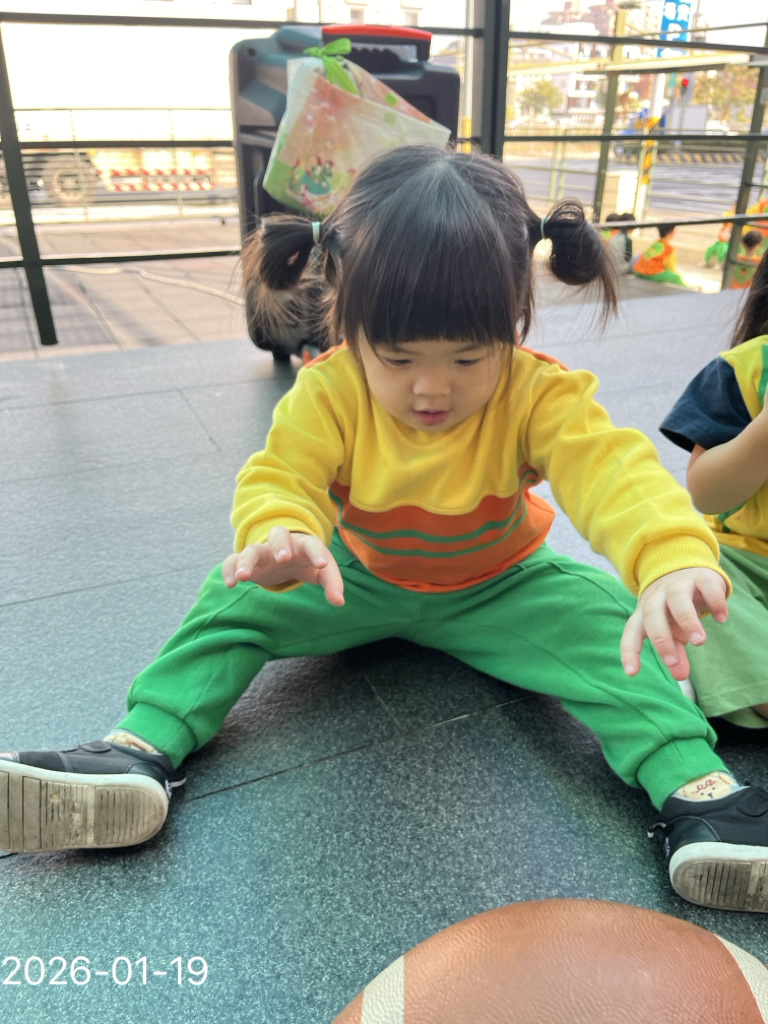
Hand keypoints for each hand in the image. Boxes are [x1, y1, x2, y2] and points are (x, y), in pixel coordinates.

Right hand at [221, 527, 343, 605]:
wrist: (285, 556)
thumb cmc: (306, 562)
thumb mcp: (320, 571)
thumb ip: (332, 583)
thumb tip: (340, 602)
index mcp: (303, 544)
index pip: (312, 544)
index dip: (317, 553)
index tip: (322, 565)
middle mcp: (281, 544)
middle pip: (278, 535)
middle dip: (280, 546)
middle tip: (283, 559)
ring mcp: (262, 552)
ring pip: (252, 549)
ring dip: (246, 561)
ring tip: (243, 577)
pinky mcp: (247, 562)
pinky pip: (232, 560)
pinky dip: (229, 569)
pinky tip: (230, 584)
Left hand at [620, 567, 727, 678]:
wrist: (686, 570)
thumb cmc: (673, 609)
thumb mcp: (672, 631)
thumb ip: (675, 653)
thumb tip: (680, 676)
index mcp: (645, 612)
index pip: (632, 630)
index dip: (630, 650)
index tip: (632, 672)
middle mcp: (658, 596)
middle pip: (651, 613)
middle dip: (660, 638)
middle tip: (672, 661)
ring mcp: (678, 585)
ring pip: (677, 598)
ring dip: (687, 620)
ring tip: (700, 641)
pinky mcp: (701, 577)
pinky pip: (706, 586)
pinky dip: (715, 602)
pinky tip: (722, 619)